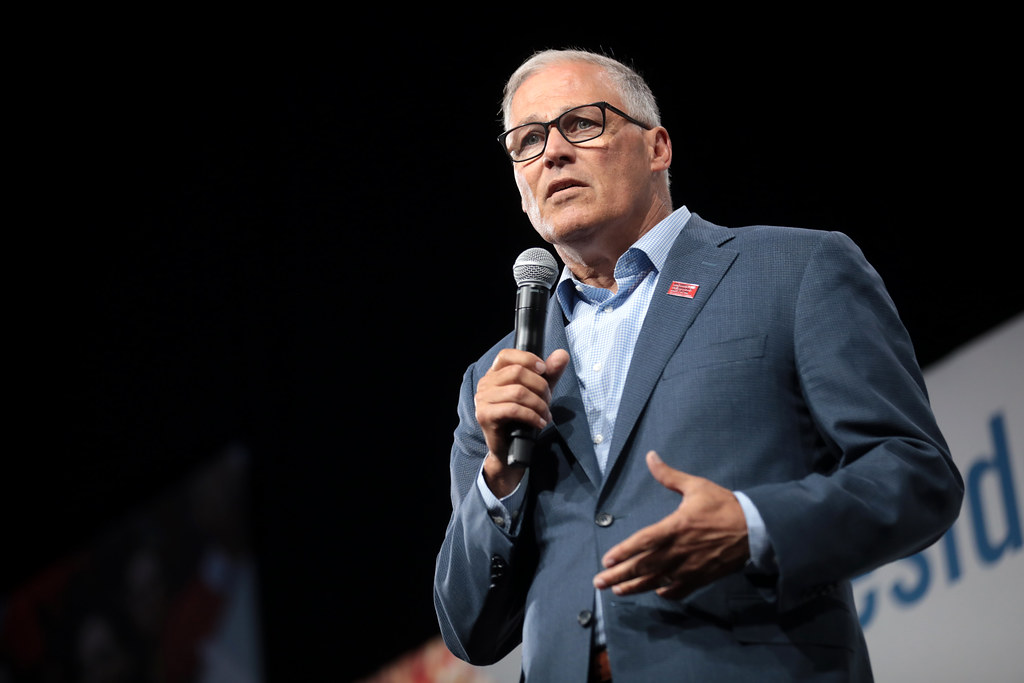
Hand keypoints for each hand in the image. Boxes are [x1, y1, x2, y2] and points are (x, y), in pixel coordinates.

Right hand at [475, 348, 569, 495]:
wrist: (510, 450)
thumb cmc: (522, 419)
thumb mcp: (539, 392)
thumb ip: (550, 374)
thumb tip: (562, 354)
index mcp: (495, 374)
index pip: (506, 355)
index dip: (527, 358)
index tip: (544, 370)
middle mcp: (485, 384)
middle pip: (517, 372)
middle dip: (540, 387)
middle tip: (548, 401)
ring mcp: (483, 400)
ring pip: (518, 392)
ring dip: (539, 404)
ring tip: (545, 414)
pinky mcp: (485, 416)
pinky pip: (513, 409)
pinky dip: (532, 415)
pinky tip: (539, 422)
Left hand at [593, 451, 749, 599]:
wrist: (755, 528)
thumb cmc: (723, 505)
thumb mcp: (696, 486)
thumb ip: (669, 475)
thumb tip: (650, 456)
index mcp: (675, 527)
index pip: (641, 542)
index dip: (622, 553)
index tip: (606, 560)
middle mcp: (678, 551)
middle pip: (643, 566)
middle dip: (619, 575)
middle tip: (599, 582)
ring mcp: (689, 567)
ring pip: (656, 581)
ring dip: (635, 587)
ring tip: (617, 591)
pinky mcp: (701, 577)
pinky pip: (679, 589)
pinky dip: (665, 592)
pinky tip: (656, 592)